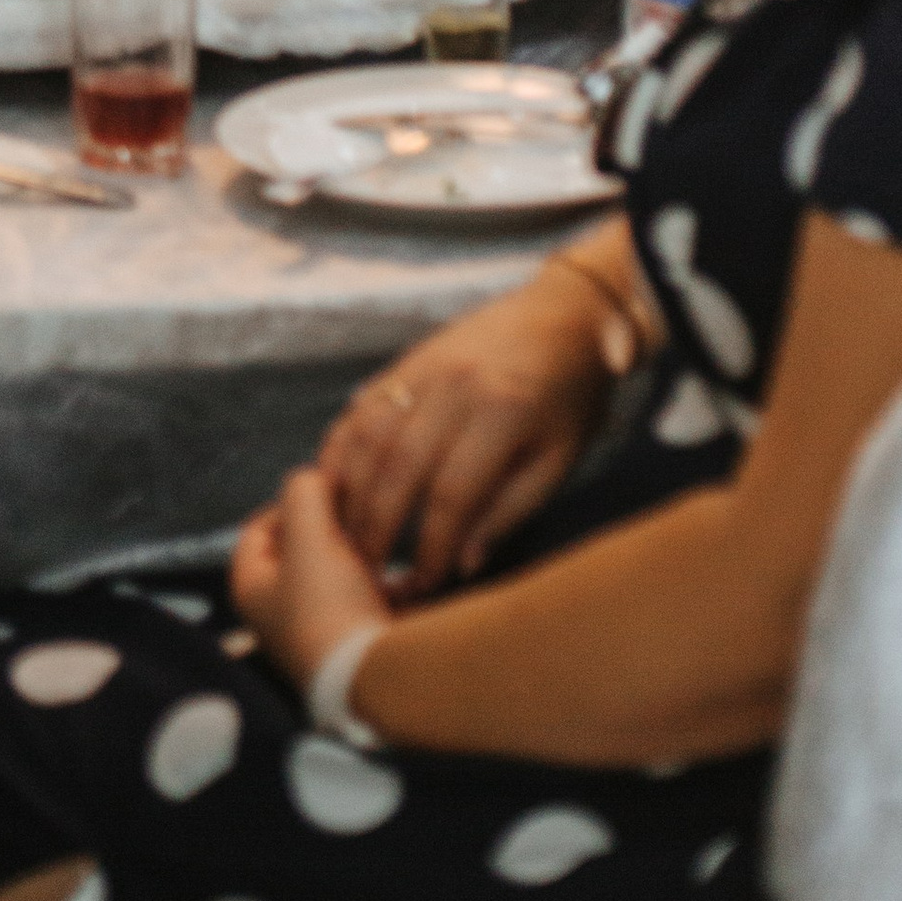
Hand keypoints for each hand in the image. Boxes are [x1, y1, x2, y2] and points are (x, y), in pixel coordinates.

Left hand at [232, 468, 392, 697]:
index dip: (290, 503)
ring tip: (379, 545)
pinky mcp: (356, 645)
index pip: (259, 527)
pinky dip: (386, 587)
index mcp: (251, 588)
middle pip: (300, 550)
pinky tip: (406, 580)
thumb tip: (315, 478)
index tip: (323, 492)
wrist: (377, 678)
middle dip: (330, 529)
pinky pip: (369, 602)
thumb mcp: (309, 533)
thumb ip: (305, 491)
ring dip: (360, 556)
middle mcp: (279, 614)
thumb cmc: (330, 611)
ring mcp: (318, 632)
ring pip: (337, 573)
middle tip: (353, 516)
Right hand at [313, 266, 616, 588]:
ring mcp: (421, 367)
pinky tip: (332, 485)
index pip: (451, 494)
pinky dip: (339, 447)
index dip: (431, 547)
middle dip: (376, 528)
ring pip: (367, 434)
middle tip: (366, 572)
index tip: (422, 585)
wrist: (561, 316)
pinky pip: (359, 407)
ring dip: (348, 491)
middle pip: (397, 466)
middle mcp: (452, 385)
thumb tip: (461, 562)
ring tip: (344, 538)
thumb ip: (509, 510)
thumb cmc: (569, 398)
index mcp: (501, 412)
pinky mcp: (403, 361)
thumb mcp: (559, 460)